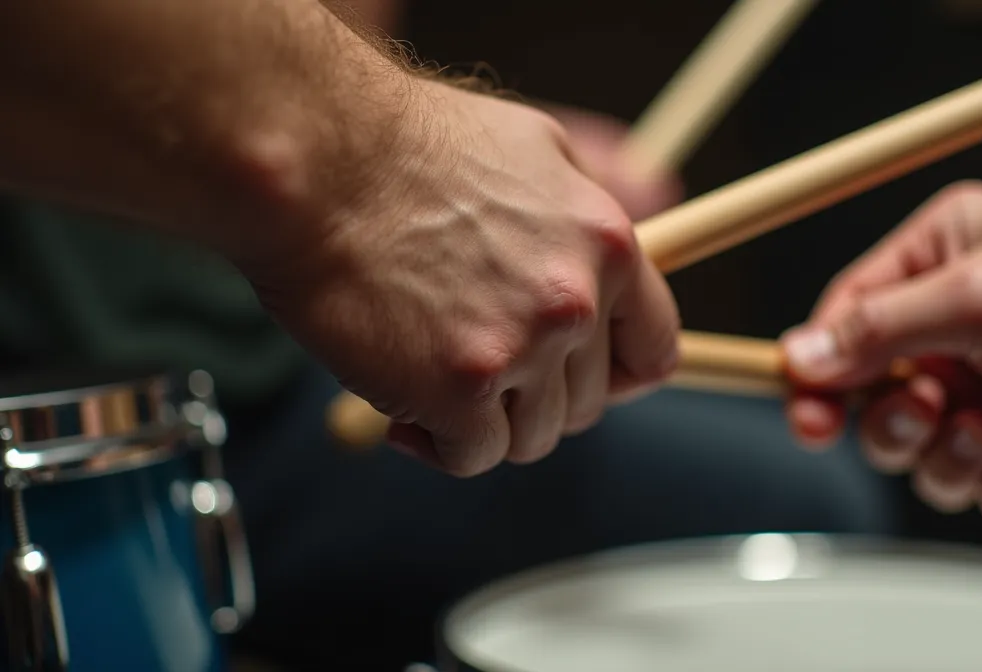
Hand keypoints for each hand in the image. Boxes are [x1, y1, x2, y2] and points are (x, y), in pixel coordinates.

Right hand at [245, 81, 680, 475]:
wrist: (316, 156)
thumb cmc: (407, 145)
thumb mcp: (537, 153)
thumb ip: (584, 222)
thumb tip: (610, 272)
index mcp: (608, 245)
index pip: (656, 350)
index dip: (615, 377)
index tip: (574, 379)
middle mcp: (578, 302)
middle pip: (586, 405)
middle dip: (531, 397)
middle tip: (471, 364)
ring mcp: (521, 349)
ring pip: (530, 439)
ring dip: (482, 421)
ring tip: (426, 371)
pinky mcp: (458, 391)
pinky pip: (471, 458)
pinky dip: (435, 443)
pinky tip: (400, 405)